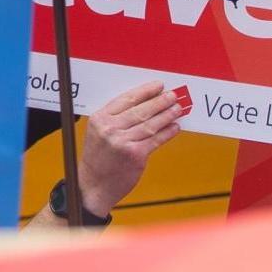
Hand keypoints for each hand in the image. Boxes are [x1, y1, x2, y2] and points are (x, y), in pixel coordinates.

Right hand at [77, 80, 186, 215]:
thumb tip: (142, 105)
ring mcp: (123, 142)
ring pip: (151, 124)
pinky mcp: (135, 155)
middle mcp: (110, 129)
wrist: (94, 185)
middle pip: (140, 110)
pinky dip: (167, 133)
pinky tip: (175, 127)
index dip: (145, 91)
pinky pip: (156, 140)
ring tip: (178, 109)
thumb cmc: (97, 158)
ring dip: (167, 115)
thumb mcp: (97, 132)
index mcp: (99, 118)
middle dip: (160, 101)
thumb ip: (115, 119)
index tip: (158, 86)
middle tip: (173, 96)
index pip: (126, 99)